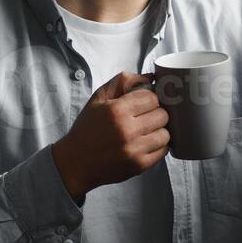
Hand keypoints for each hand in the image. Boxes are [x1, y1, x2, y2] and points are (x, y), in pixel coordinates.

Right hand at [50, 71, 168, 200]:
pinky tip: (146, 143)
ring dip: (159, 131)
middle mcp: (126, 130)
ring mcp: (134, 149)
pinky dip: (158, 146)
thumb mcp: (98, 99)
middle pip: (162, 114)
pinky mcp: (139, 165)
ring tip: (146, 131)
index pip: (152, 97)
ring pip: (166, 133)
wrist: (75, 162)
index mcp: (116, 110)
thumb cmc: (87, 129)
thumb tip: (151, 77)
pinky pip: (163, 151)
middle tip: (145, 117)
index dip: (150, 98)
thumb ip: (123, 82)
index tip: (143, 103)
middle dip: (156, 113)